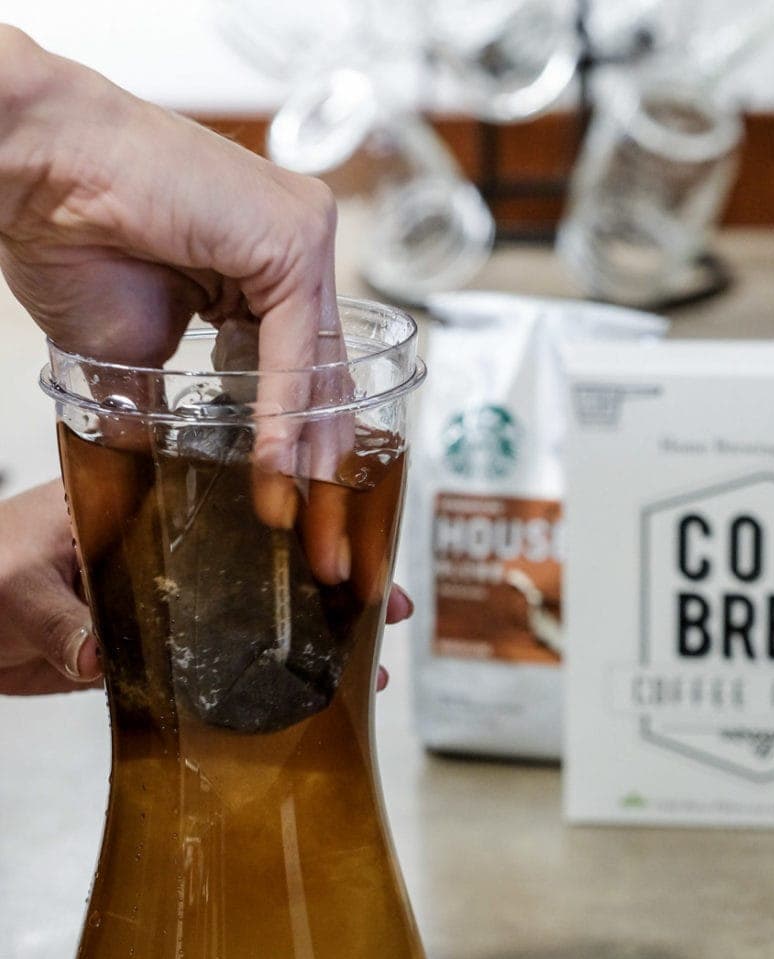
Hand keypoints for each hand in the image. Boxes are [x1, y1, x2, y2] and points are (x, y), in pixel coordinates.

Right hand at [0, 25, 342, 528]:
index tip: (302, 530)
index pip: (305, 385)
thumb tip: (171, 476)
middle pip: (326, 388)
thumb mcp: (135, 357)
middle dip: (327, 484)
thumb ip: (175, 410)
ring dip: (313, 468)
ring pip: (319, 377)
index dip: (304, 465)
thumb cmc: (70, 236)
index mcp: (267, 274)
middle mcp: (295, 254)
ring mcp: (301, 241)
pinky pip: (294, 352)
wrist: (33, 173)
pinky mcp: (293, 239)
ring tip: (308, 537)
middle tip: (329, 560)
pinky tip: (278, 477)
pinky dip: (284, 420)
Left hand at [0, 481, 411, 695]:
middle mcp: (171, 548)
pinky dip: (266, 675)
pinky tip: (307, 697)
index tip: (355, 532)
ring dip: (313, 631)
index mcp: (146, 506)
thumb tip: (96, 656)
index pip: (240, 492)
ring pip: (259, 608)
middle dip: (331, 576)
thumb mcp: (16, 586)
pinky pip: (226, 659)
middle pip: (270, 554)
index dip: (304, 508)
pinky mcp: (158, 648)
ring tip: (368, 661)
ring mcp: (169, 599)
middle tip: (385, 603)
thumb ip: (59, 618)